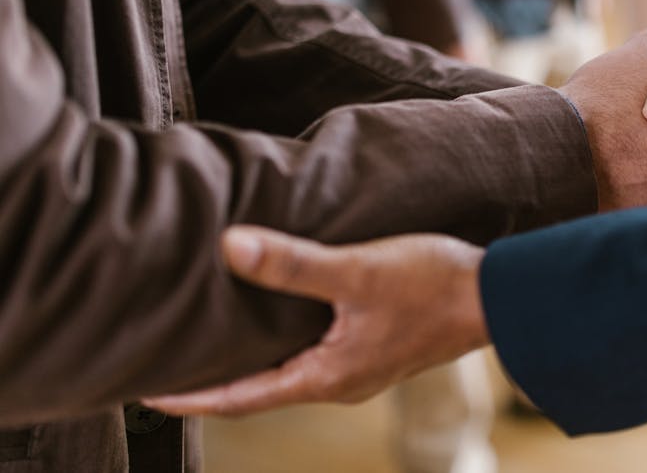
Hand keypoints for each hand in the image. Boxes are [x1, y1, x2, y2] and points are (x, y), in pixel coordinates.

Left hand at [143, 226, 487, 415]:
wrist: (498, 296)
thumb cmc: (434, 286)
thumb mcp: (357, 271)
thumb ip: (294, 264)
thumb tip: (230, 248)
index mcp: (328, 376)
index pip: (242, 398)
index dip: (192, 397)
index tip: (147, 393)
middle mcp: (340, 381)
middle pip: (261, 389)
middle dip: (214, 381)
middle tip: (169, 363)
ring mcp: (362, 366)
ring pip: (289, 371)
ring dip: (251, 360)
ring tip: (214, 340)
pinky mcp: (378, 346)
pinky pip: (316, 353)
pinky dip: (284, 343)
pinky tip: (280, 316)